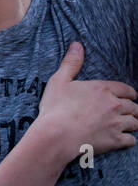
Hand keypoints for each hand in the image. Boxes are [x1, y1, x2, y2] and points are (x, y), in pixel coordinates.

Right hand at [36, 42, 137, 163]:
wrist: (56, 135)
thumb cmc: (55, 108)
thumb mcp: (59, 81)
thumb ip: (71, 63)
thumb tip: (77, 45)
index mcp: (102, 89)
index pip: (126, 90)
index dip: (129, 93)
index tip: (129, 97)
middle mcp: (114, 105)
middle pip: (134, 107)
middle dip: (132, 109)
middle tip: (127, 112)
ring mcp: (116, 123)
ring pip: (135, 123)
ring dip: (132, 123)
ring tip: (126, 125)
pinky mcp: (115, 140)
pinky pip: (131, 140)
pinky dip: (128, 139)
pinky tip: (123, 139)